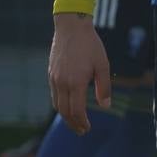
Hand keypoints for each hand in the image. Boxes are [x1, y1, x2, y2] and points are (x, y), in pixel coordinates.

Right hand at [48, 12, 111, 134]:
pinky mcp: (51, 74)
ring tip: (75, 121)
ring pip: (57, 104)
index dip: (82, 122)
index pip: (76, 111)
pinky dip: (60, 104)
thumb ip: (104, 86)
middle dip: (73, 124)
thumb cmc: (90, 45)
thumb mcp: (103, 64)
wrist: (71, 26)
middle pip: (64, 112)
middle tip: (82, 130)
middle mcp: (62, 83)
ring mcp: (54, 78)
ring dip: (65, 116)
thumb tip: (106, 106)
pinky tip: (68, 104)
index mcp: (76, 82)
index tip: (88, 128)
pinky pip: (54, 94)